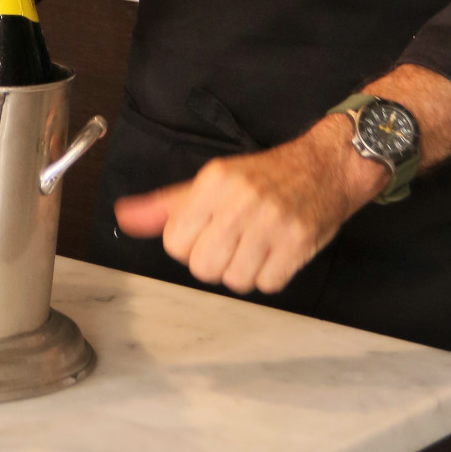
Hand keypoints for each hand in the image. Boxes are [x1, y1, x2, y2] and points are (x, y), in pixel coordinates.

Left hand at [114, 121, 387, 296]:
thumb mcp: (211, 181)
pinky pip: (267, 284)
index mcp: (215, 181)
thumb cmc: (265, 176)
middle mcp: (242, 200)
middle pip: (202, 266)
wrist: (326, 167)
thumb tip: (124, 217)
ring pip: (234, 280)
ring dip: (243, 270)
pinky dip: (269, 275)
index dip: (188, 244)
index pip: (174, 242)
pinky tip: (274, 252)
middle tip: (231, 241)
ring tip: (255, 245)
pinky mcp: (298, 243)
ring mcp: (273, 222)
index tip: (205, 232)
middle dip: (213, 260)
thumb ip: (166, 205)